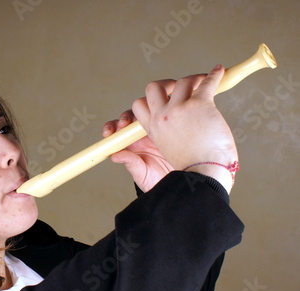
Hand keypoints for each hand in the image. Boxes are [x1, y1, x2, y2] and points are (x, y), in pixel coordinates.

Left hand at [102, 110, 173, 191]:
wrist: (179, 181)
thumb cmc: (157, 179)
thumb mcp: (141, 173)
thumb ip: (130, 163)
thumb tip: (115, 156)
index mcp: (131, 144)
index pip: (118, 131)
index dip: (111, 128)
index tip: (108, 133)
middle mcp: (140, 135)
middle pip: (130, 118)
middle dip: (125, 118)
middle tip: (124, 124)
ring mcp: (155, 129)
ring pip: (146, 113)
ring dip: (142, 112)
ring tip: (141, 119)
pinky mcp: (169, 126)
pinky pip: (164, 115)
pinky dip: (160, 111)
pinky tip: (159, 115)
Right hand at [131, 65, 237, 192]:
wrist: (203, 178)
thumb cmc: (185, 174)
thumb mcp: (149, 169)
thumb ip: (132, 161)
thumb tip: (113, 156)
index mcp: (151, 130)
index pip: (137, 108)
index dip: (142, 104)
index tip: (156, 103)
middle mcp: (162, 117)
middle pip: (152, 89)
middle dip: (162, 86)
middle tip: (175, 89)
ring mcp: (179, 109)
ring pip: (179, 82)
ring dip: (192, 80)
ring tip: (201, 83)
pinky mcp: (198, 105)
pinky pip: (205, 83)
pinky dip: (214, 76)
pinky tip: (218, 72)